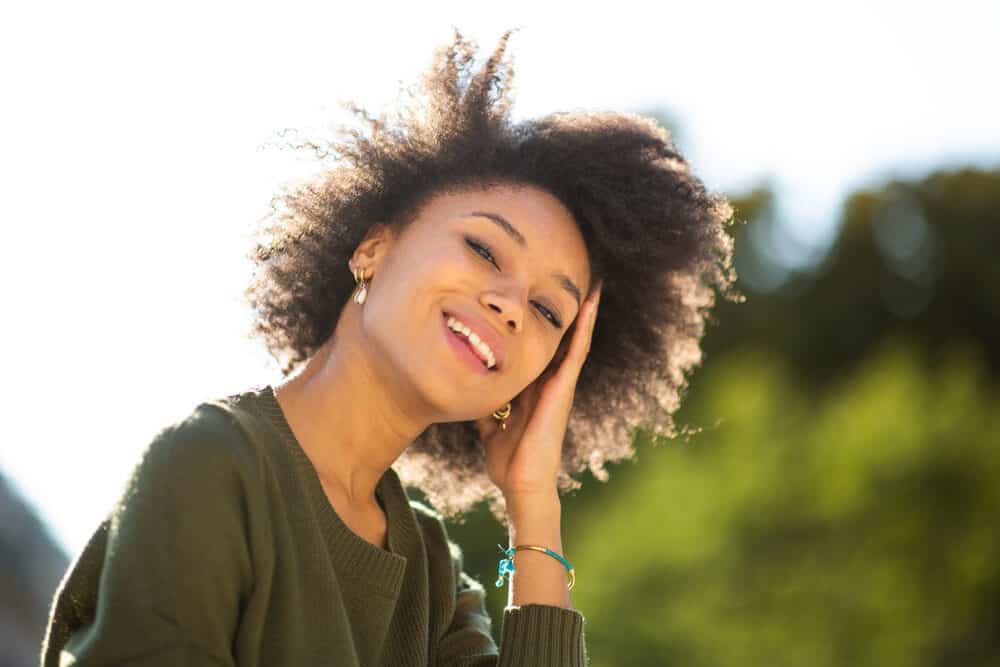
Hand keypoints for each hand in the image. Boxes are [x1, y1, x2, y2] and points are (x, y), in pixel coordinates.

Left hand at [474, 280, 602, 498]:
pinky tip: (590, 306)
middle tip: (576, 278)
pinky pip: (576, 352)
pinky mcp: (563, 389)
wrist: (521, 483)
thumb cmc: (508, 459)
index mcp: (533, 387)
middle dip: (568, 312)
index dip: (545, 324)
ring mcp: (559, 384)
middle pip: (562, 339)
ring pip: (575, 340)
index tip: (544, 296)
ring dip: (585, 313)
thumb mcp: (490, 424)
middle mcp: (549, 382)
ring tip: (594, 284)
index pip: (541, 348)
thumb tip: (471, 389)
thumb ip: (486, 405)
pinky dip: (584, 328)